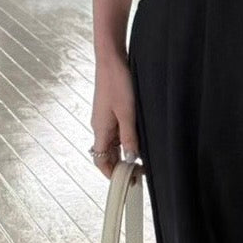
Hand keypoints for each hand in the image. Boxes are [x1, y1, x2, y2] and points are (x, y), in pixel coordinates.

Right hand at [90, 49, 140, 179]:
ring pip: (113, 144)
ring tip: (141, 161)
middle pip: (107, 155)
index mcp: (100, 130)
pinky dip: (126, 141)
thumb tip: (131, 158)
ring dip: (124, 154)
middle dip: (120, 167)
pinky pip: (117, 133)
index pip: (101, 161)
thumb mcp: (127, 113)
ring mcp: (105, 119)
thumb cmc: (118, 83)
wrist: (111, 59)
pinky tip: (138, 141)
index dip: (111, 174)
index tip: (127, 182)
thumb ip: (129, 137)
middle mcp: (100, 127)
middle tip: (139, 175)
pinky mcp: (111, 111)